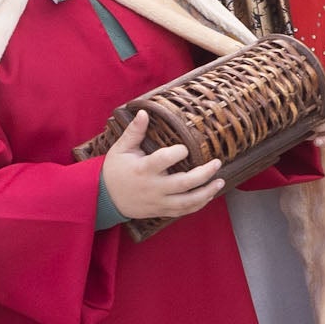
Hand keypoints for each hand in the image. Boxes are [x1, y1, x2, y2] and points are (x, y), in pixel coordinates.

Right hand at [100, 119, 223, 221]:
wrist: (104, 198)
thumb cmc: (114, 170)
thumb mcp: (120, 149)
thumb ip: (134, 132)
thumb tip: (143, 111)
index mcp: (143, 169)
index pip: (164, 160)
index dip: (178, 152)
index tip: (185, 148)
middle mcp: (153, 187)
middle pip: (183, 183)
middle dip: (203, 174)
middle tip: (217, 163)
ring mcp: (158, 202)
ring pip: (187, 201)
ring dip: (206, 193)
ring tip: (220, 182)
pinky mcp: (160, 211)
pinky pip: (182, 211)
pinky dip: (198, 205)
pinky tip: (209, 196)